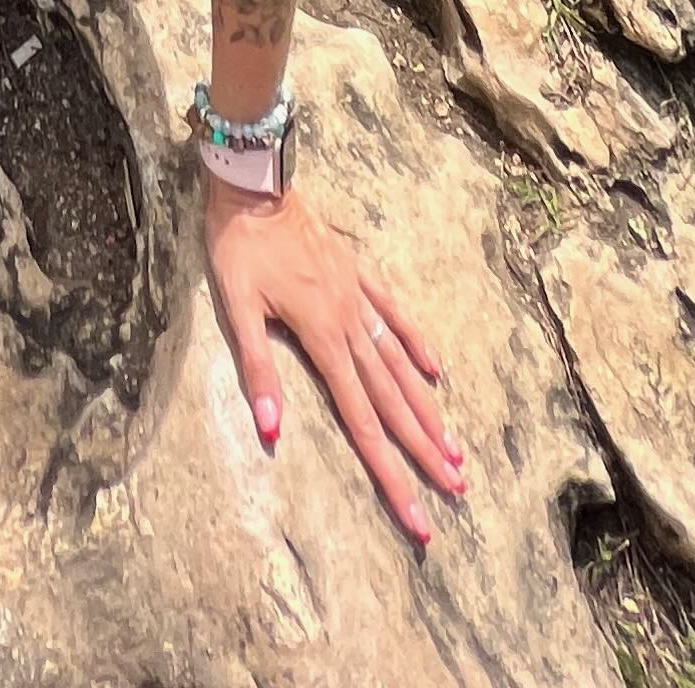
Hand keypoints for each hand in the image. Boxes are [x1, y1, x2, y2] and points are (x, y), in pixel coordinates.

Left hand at [203, 180, 463, 546]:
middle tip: (457, 491)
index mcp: (322, 338)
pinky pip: (394, 311)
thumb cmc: (240, 246)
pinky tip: (435, 368)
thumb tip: (272, 430)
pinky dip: (416, 340)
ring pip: (400, 363)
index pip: (361, 420)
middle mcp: (349, 323)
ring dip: (427, 408)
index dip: (389, 470)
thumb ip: (258, 368)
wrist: (255, 183)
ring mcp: (358, 297)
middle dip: (422, 450)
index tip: (416, 512)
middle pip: (391, 400)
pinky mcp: (357, 272)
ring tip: (455, 448)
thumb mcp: (237, 307)